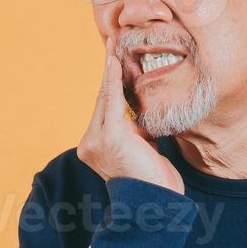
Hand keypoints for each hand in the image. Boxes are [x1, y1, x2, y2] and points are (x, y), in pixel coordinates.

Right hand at [76, 36, 184, 195]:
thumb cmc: (154, 182)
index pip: (104, 110)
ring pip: (106, 98)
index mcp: (94, 148)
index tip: (113, 61)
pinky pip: (112, 101)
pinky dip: (113, 80)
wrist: (156, 204)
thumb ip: (136, 132)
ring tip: (113, 45)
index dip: (109, 84)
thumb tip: (140, 116)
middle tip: (112, 43)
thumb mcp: (142, 151)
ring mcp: (96, 141)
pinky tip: (115, 61)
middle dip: (108, 71)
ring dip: (110, 69)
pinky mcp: (109, 137)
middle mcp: (89, 144)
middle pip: (102, 100)